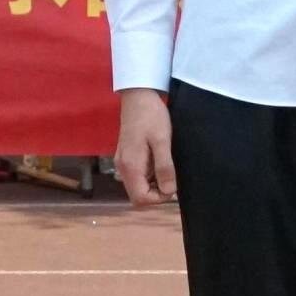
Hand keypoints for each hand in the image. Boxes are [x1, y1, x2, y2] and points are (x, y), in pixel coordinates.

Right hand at [112, 87, 176, 206]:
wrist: (138, 95)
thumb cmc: (151, 116)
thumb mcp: (163, 141)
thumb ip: (164, 167)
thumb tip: (169, 192)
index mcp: (130, 166)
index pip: (140, 199)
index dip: (159, 198)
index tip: (172, 183)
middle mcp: (123, 168)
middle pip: (138, 196)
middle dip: (156, 192)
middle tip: (171, 175)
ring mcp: (123, 162)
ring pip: (138, 187)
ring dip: (154, 184)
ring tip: (167, 166)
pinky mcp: (126, 156)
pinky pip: (137, 176)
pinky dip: (150, 175)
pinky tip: (159, 161)